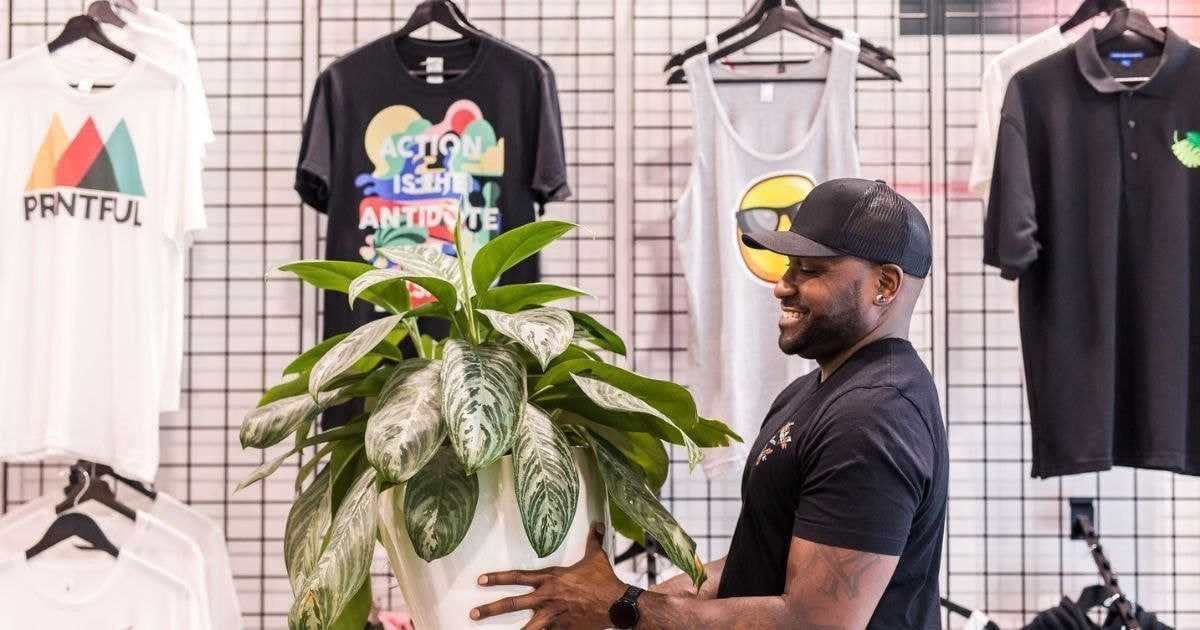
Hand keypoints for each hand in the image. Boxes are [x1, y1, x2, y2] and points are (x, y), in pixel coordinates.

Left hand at [472, 522, 626, 628]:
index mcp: (551, 579)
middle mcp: (547, 598)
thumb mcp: (596, 557)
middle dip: (491, 609)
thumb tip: (597, 524)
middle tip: (474, 614)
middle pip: (514, 604)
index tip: (481, 581)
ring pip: (526, 628)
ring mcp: (554, 617)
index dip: (498, 578)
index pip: (518, 577)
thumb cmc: (603, 580)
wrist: (617, 604)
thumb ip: (592, 541)